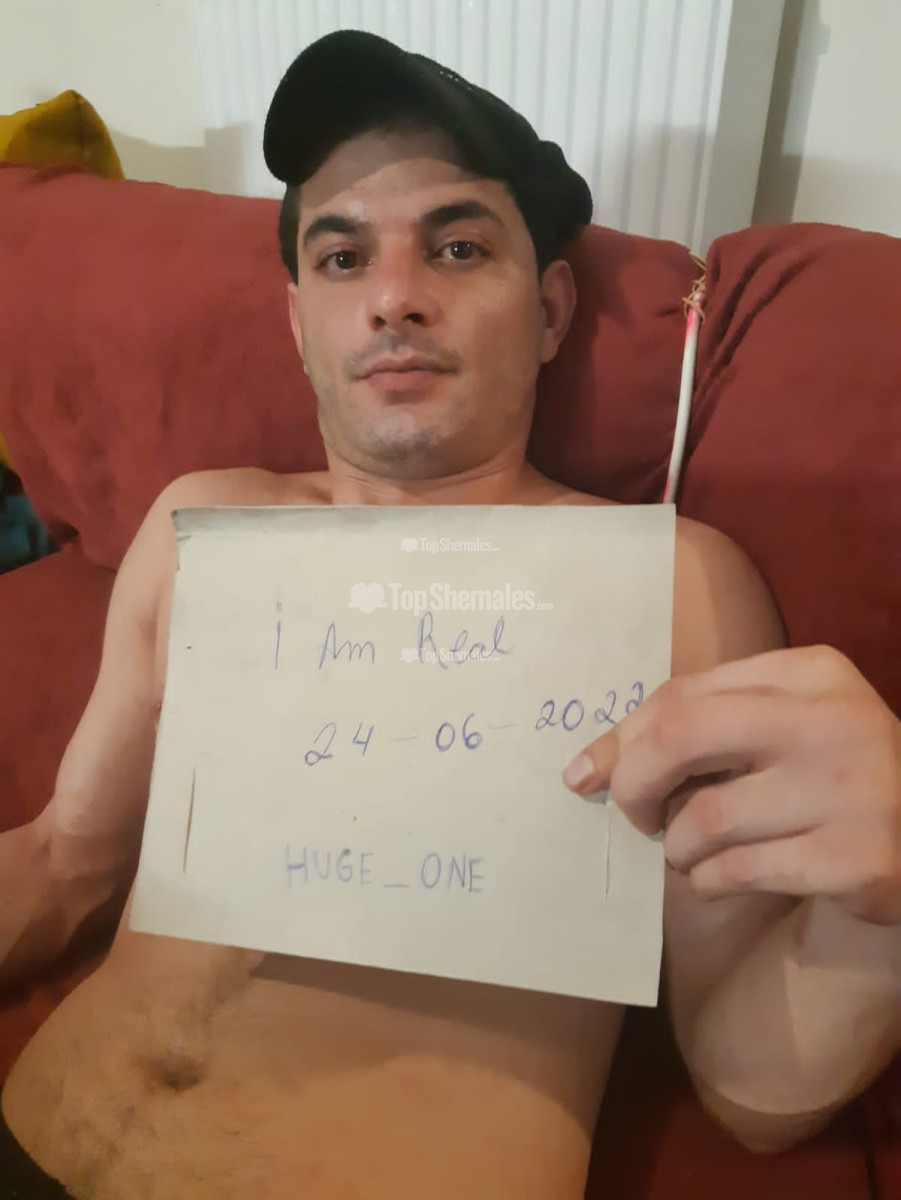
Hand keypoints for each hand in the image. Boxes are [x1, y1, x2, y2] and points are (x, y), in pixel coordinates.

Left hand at [562, 646, 900, 924]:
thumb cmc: (823, 778)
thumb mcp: (773, 730)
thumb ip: (693, 729)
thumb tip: (586, 769)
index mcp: (810, 673)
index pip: (683, 694)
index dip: (623, 737)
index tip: (588, 773)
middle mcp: (834, 720)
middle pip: (683, 737)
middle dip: (633, 783)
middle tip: (633, 816)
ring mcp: (852, 789)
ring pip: (706, 817)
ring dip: (678, 847)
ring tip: (691, 853)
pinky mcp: (858, 858)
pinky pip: (740, 870)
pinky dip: (709, 881)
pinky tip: (718, 879)